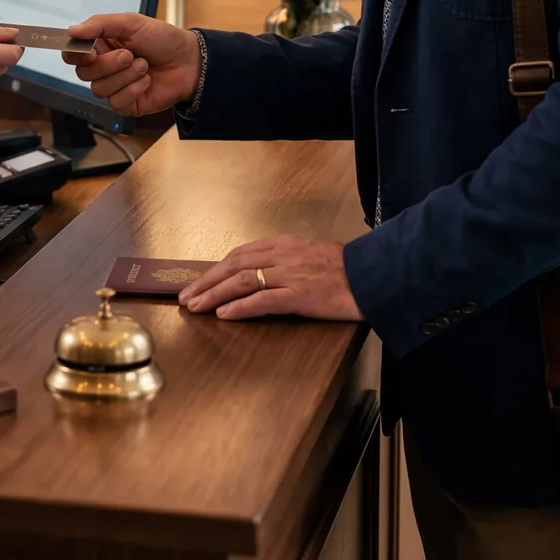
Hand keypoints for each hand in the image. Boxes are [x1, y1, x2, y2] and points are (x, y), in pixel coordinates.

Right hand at [62, 12, 200, 116]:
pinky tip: (147, 81)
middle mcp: (104, 67)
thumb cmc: (162, 38)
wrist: (189, 61)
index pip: (72, 54)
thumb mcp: (131, 22)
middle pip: (83, 73)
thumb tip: (72, 30)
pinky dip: (133, 89)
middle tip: (130, 54)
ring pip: (99, 89)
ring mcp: (114, 87)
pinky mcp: (126, 104)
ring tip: (144, 66)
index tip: (91, 51)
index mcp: (101, 45)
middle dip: (108, 64)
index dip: (75, 54)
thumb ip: (100, 24)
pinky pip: (116, 102)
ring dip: (125, 76)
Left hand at [179, 235, 363, 321]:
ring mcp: (290, 274)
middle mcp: (282, 255)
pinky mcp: (300, 294)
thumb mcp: (309, 256)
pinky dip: (240, 307)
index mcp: (283, 244)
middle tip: (186, 296)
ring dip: (214, 293)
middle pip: (234, 265)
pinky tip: (223, 314)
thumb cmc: (345, 270)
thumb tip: (260, 274)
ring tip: (196, 306)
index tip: (199, 281)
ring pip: (242, 281)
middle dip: (206, 281)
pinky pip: (263, 300)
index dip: (216, 268)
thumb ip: (285, 261)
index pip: (240, 254)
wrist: (373, 277)